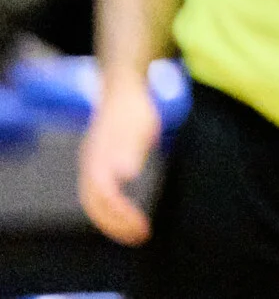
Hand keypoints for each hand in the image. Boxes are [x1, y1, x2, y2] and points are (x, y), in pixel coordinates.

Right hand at [77, 73, 158, 243]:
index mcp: (98, 160)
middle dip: (115, 225)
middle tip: (140, 236)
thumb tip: (125, 174)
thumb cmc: (134, 108)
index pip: (106, 198)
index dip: (121, 216)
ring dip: (112, 220)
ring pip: (94, 201)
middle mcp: (90, 166)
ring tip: (134, 231)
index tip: (141, 227)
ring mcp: (92, 165)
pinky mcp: (98, 163)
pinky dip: (110, 208)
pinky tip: (126, 212)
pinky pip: (98, 193)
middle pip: (95, 205)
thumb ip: (130, 150)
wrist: (123, 88)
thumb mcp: (139, 127)